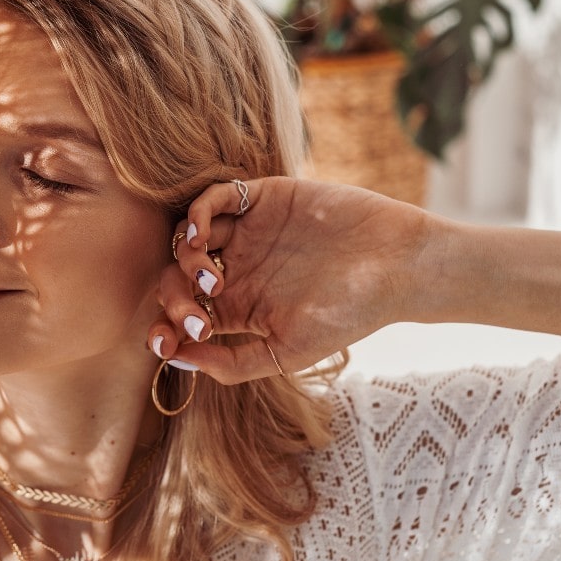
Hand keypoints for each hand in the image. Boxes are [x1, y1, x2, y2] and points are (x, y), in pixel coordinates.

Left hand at [149, 176, 433, 383]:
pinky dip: (196, 214)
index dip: (164, 327)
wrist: (396, 267)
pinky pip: (212, 197)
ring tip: (209, 277)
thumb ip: (232, 362)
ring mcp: (246, 233)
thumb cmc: (348, 316)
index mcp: (238, 307)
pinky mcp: (262, 199)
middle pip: (177, 277)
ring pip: (187, 237)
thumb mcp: (285, 353)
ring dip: (182, 258)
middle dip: (174, 298)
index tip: (163, 342)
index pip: (183, 314)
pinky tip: (201, 237)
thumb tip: (176, 359)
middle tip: (197, 315)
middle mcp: (236, 268)